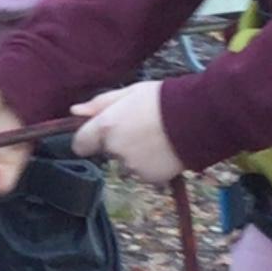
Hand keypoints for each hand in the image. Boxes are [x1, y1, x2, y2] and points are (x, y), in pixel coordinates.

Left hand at [68, 81, 184, 184]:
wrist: (197, 118)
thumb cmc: (163, 100)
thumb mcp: (129, 93)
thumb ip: (100, 104)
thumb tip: (74, 112)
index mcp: (106, 126)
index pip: (80, 144)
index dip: (88, 139)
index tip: (101, 134)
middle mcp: (115, 149)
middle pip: (107, 152)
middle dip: (118, 143)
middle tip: (140, 127)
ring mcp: (132, 166)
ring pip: (126, 164)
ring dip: (135, 155)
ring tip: (157, 138)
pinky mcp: (149, 178)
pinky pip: (143, 173)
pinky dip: (151, 165)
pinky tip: (165, 151)